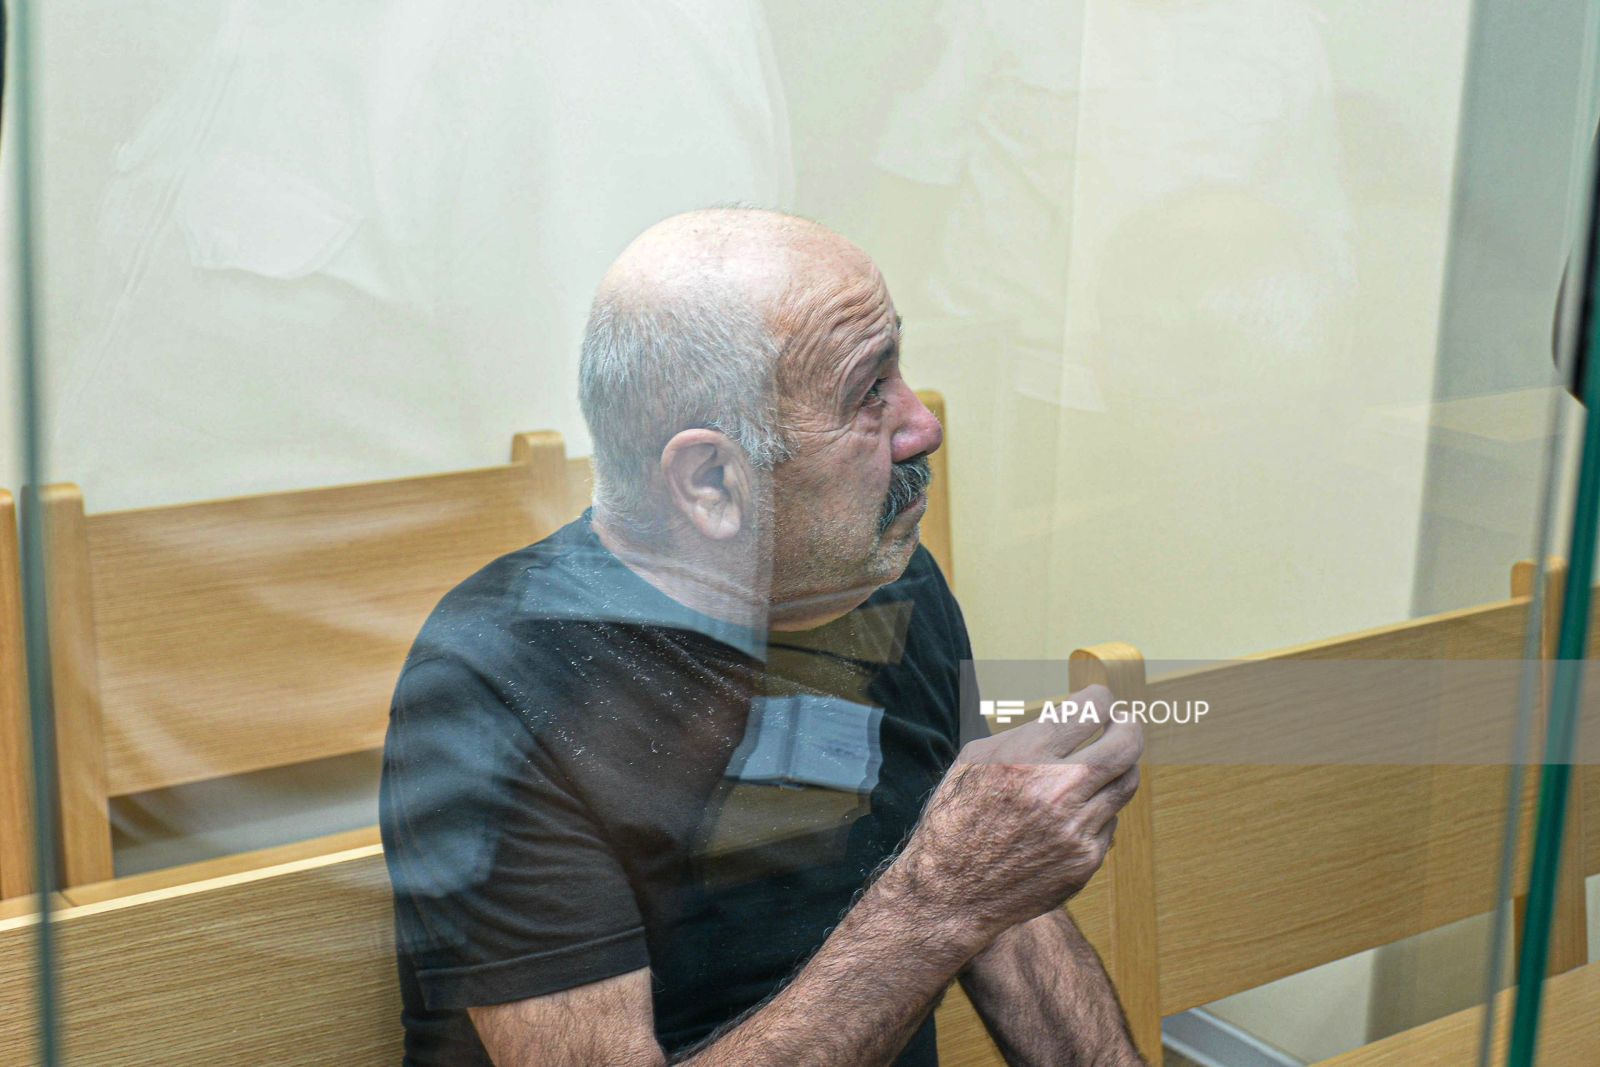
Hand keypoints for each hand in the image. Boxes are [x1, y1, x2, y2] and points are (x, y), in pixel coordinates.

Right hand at [889, 685, 1143, 946]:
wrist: (950, 890)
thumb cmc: (956, 818)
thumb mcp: (975, 760)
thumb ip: (1026, 734)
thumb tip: (1069, 716)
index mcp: (1026, 756)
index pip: (1090, 710)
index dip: (1100, 699)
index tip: (1099, 701)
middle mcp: (1056, 790)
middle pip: (1126, 744)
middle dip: (1129, 726)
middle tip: (1123, 723)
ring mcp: (1076, 828)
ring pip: (1126, 783)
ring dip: (1120, 766)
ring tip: (1105, 763)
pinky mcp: (1085, 860)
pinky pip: (1109, 821)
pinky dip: (1097, 810)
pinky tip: (1074, 811)